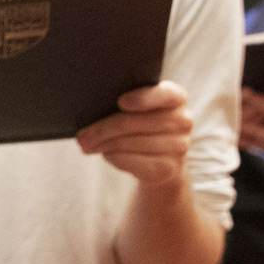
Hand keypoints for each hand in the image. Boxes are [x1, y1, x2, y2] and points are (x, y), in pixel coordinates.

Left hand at [76, 82, 195, 187]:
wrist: (162, 158)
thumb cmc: (142, 124)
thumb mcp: (139, 109)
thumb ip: (125, 102)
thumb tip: (90, 109)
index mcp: (175, 97)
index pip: (162, 94)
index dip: (141, 99)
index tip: (121, 102)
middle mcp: (183, 120)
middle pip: (131, 122)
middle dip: (101, 130)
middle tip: (80, 137)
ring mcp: (179, 146)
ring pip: (128, 143)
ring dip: (102, 145)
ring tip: (86, 145)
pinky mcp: (169, 168)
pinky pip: (132, 161)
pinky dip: (114, 157)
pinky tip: (105, 154)